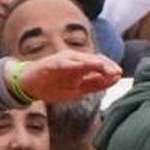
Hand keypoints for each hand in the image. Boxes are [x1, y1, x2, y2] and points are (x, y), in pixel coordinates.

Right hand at [8, 51, 122, 102]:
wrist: (29, 86)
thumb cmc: (54, 86)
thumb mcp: (77, 90)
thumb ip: (94, 85)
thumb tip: (114, 79)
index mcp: (81, 67)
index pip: (99, 64)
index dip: (109, 69)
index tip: (119, 75)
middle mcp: (73, 60)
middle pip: (92, 60)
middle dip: (104, 66)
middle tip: (115, 72)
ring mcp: (62, 61)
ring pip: (79, 59)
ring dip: (91, 62)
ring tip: (101, 66)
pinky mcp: (50, 64)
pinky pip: (61, 63)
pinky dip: (70, 64)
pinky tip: (79, 66)